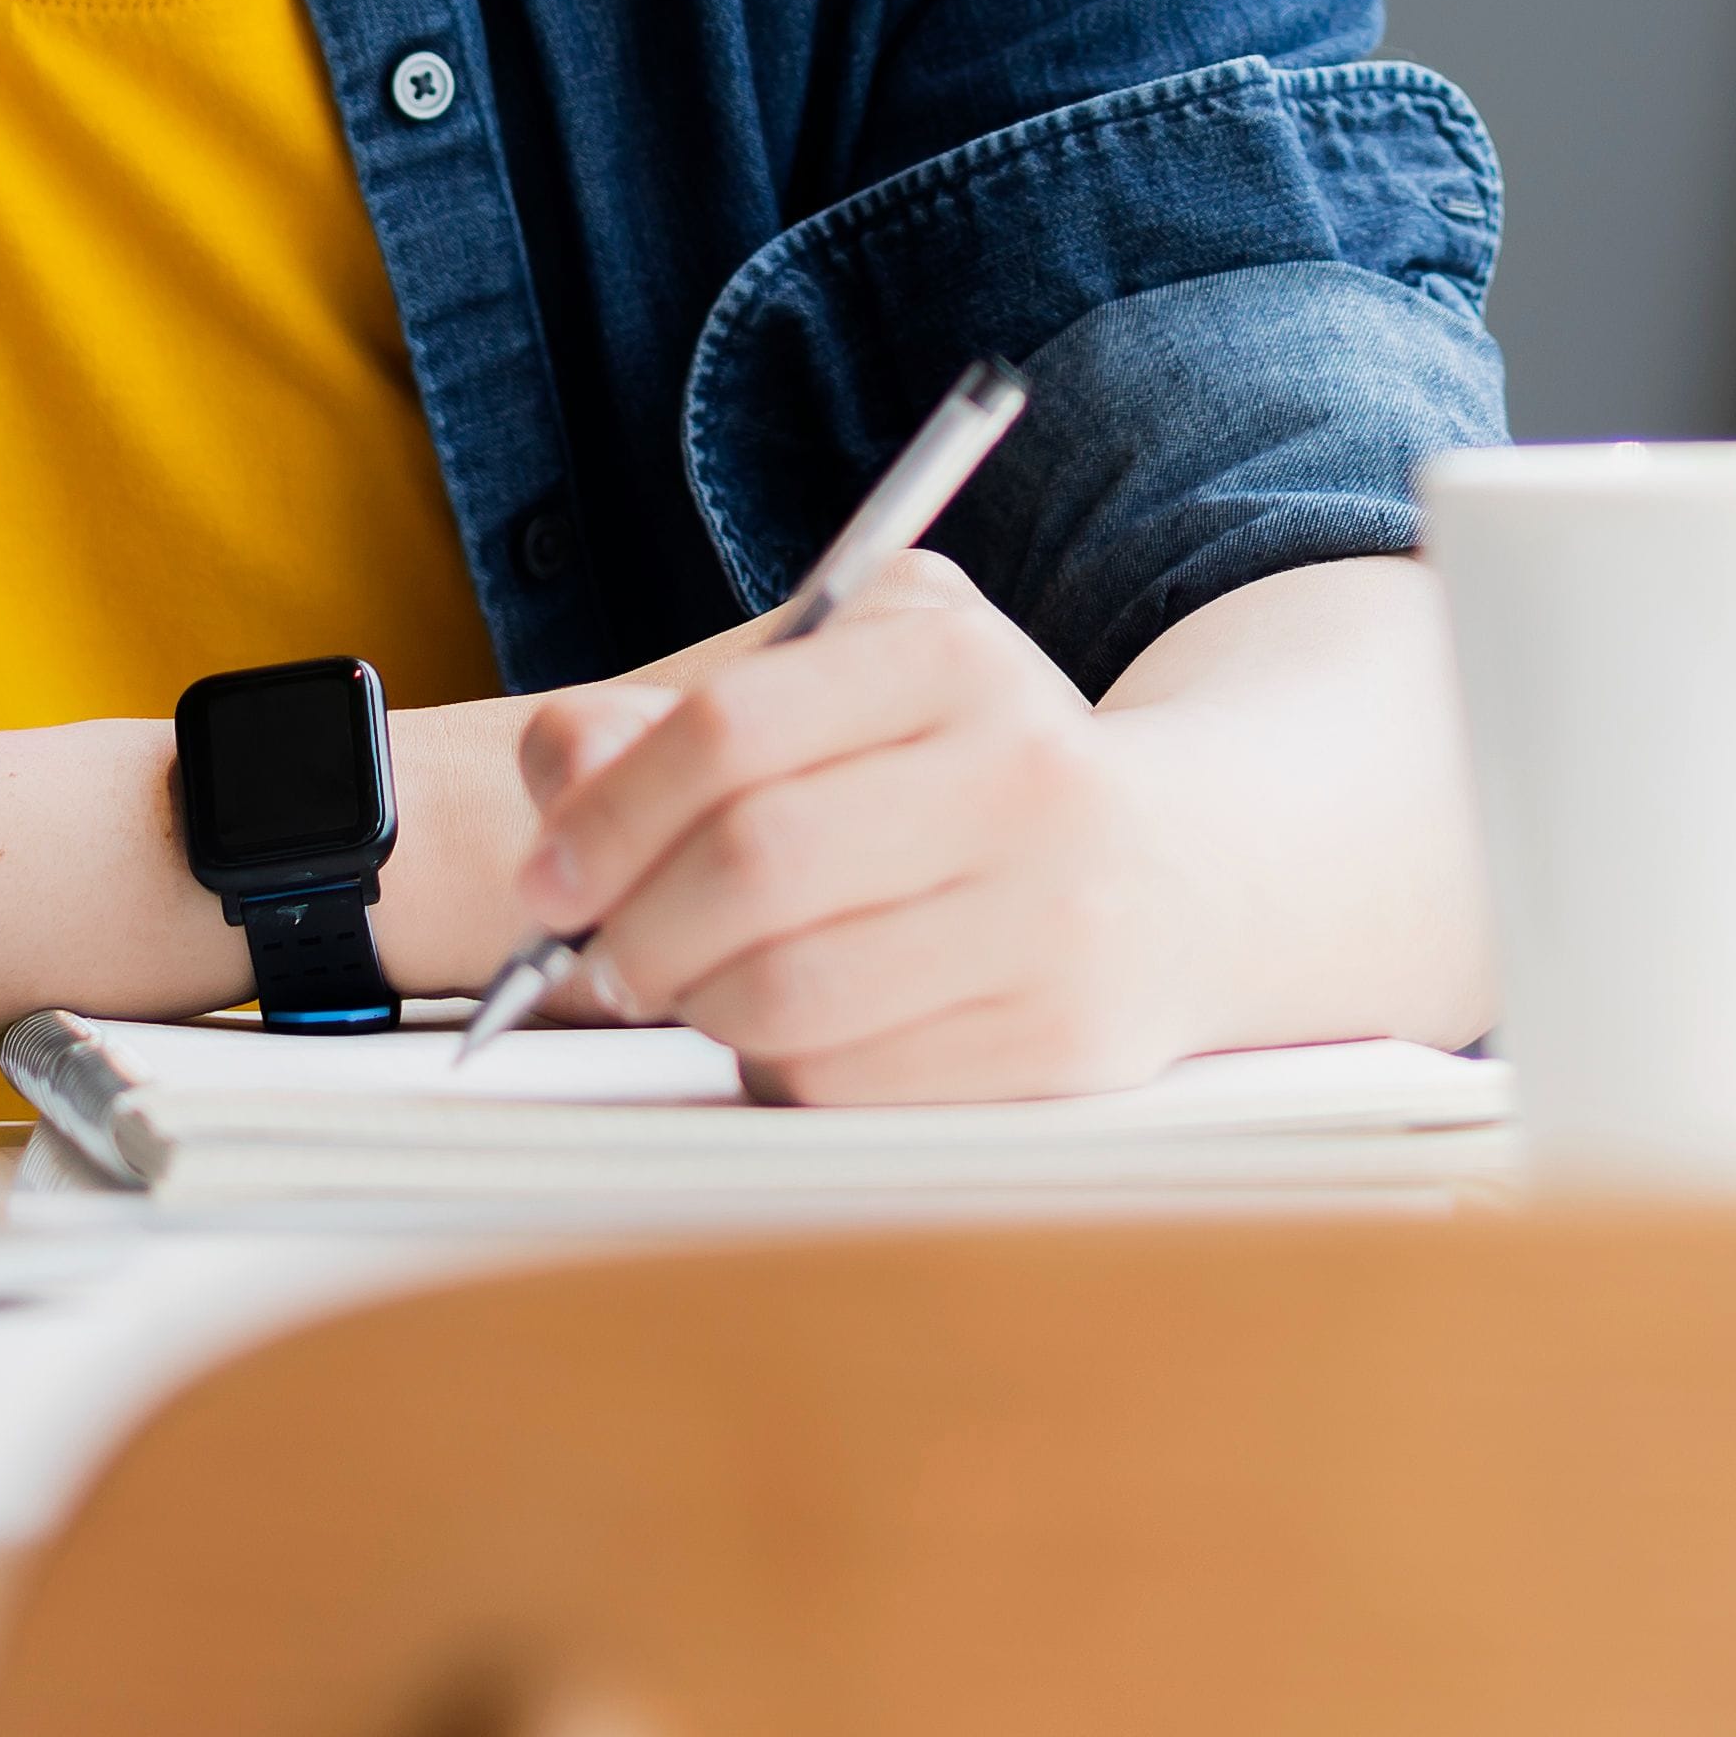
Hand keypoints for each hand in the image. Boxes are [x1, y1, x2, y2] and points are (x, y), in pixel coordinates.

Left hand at [504, 554, 1212, 1102]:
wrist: (1185, 874)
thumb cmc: (966, 775)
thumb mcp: (849, 690)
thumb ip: (683, 717)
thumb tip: (566, 761)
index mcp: (953, 655)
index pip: (731, 727)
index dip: (607, 815)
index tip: (549, 878)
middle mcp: (1022, 769)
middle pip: (754, 863)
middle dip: (634, 928)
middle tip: (599, 954)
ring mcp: (1053, 911)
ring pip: (790, 991)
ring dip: (699, 1007)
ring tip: (695, 988)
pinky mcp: (1061, 1038)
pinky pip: (848, 1081)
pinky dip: (780, 1068)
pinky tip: (794, 1031)